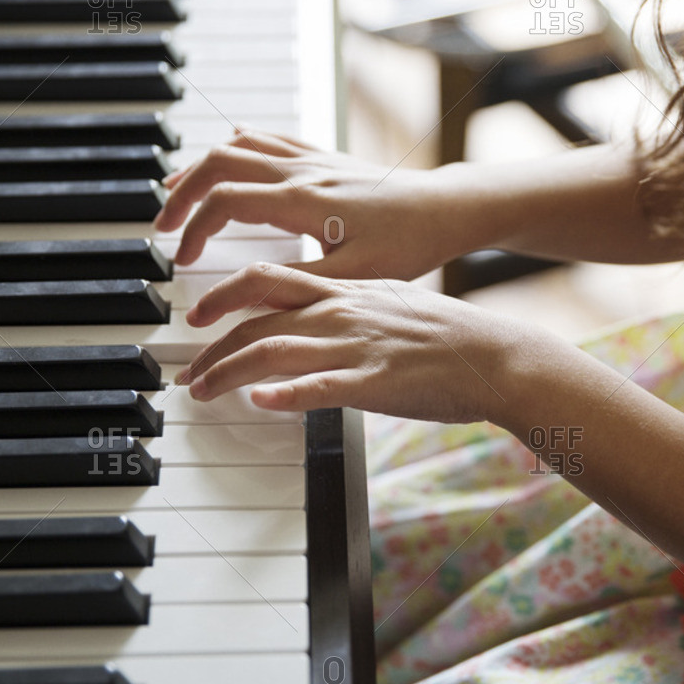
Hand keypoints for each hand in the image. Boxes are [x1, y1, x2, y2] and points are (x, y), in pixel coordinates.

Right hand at [153, 128, 474, 279]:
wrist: (445, 209)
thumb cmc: (408, 243)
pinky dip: (236, 145)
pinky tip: (226, 152)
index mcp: (302, 201)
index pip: (224, 200)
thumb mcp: (351, 279)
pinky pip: (268, 137)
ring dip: (201, 166)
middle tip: (163, 225)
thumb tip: (242, 300)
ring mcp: (312, 159)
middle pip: (219, 163)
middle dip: (182, 192)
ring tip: (178, 191)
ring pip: (238, 144)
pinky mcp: (324, 157)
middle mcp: (301, 172)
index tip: (181, 259)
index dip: (192, 228)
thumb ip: (293, 288)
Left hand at [180, 262, 544, 423]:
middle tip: (188, 374)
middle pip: (256, 321)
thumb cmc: (448, 337)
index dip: (223, 297)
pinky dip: (286, 393)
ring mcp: (356, 347)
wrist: (496, 355)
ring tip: (203, 392)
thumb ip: (348, 310)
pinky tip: (259, 401)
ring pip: (274, 351)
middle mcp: (342, 313)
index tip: (198, 319)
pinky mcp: (374, 382)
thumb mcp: (390, 306)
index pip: (265, 283)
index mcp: (345, 292)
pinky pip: (321, 386)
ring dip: (228, 372)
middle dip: (212, 347)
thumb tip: (315, 322)